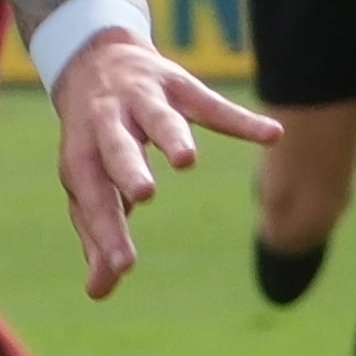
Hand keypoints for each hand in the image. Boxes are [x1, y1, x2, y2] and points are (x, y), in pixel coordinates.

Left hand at [47, 29, 275, 299]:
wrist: (92, 64)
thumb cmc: (94, 143)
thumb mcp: (89, 187)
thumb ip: (98, 236)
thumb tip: (99, 292)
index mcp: (82, 158)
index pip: (93, 198)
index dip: (107, 232)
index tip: (122, 267)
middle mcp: (107, 124)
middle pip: (116, 148)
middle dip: (128, 170)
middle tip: (142, 195)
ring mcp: (142, 100)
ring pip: (158, 118)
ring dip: (171, 136)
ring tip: (187, 161)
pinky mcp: (177, 85)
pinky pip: (212, 104)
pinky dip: (241, 121)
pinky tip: (273, 136)